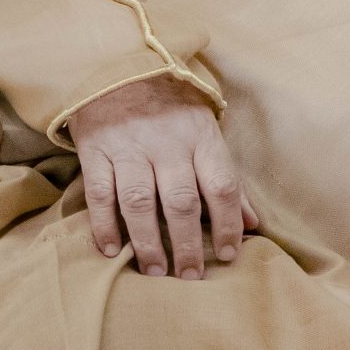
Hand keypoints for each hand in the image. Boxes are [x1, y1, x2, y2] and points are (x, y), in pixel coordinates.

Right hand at [70, 74, 256, 278]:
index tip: (230, 255)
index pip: (222, 187)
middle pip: (181, 201)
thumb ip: (228, 181)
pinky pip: (99, 195)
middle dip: (188, 244)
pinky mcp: (97, 153)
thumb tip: (252, 223)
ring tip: (155, 271)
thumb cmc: (174, 113)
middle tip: (191, 277)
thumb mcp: (208, 136)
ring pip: (139, 202)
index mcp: (202, 140)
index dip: (228, 224)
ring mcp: (130, 149)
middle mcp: (168, 146)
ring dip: (147, 242)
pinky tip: (110, 251)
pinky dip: (104, 225)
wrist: (123, 72)